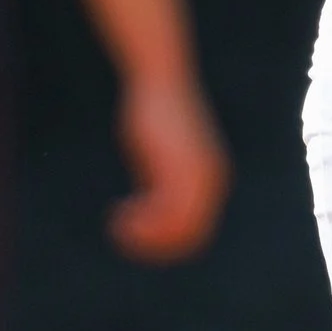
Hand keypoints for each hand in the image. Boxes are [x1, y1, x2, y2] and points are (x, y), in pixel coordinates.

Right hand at [109, 76, 228, 262]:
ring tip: (118, 228)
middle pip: (188, 238)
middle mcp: (212, 184)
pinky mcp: (178, 171)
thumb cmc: (154, 116)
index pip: (197, 232)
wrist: (158, 83)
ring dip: (144, 238)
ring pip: (175, 231)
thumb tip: (153, 207)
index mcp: (213, 182)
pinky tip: (119, 215)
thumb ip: (162, 183)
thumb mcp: (160, 155)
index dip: (167, 244)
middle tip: (124, 237)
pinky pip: (161, 215)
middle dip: (154, 246)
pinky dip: (139, 224)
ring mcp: (197, 179)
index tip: (138, 235)